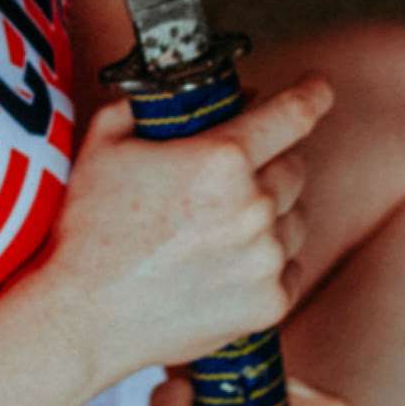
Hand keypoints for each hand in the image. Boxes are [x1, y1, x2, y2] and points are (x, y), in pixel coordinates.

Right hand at [47, 75, 330, 379]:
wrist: (86, 316)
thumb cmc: (90, 228)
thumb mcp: (103, 143)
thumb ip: (141, 105)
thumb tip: (168, 93)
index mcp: (221, 159)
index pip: (291, 115)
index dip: (310, 94)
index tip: (318, 89)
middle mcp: (254, 207)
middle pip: (295, 166)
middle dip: (271, 159)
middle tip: (232, 171)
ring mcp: (267, 260)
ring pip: (296, 217)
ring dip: (271, 211)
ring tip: (221, 223)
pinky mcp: (272, 303)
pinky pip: (290, 266)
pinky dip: (269, 259)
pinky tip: (226, 261)